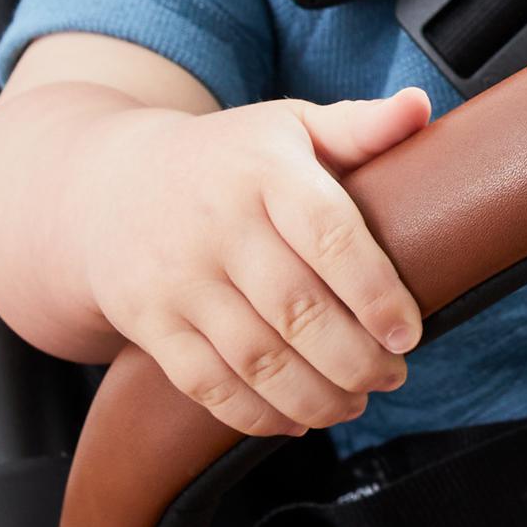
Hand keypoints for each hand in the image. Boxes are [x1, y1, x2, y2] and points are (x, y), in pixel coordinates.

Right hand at [79, 88, 430, 438]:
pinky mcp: (145, 321)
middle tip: (393, 375)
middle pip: (298, 311)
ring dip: (316, 396)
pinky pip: (205, 383)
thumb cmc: (229, 159)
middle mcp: (215, 224)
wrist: (106, 184)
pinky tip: (297, 420)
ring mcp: (175, 277)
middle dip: (356, 359)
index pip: (329, 236)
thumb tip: (420, 106)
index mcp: (263, 170)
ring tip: (355, 402)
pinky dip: (256, 415)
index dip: (375, 293)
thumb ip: (360, 126)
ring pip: (255, 358)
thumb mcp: (290, 127)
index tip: (410, 333)